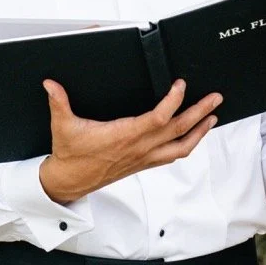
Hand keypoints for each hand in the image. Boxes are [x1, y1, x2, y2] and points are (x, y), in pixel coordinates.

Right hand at [38, 79, 220, 203]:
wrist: (70, 181)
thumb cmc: (70, 154)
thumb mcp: (62, 125)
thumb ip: (58, 101)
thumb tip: (50, 83)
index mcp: (124, 136)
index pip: (158, 119)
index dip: (173, 102)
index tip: (181, 86)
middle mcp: (139, 148)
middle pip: (178, 130)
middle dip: (200, 113)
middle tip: (215, 98)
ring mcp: (144, 158)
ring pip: (181, 147)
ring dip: (200, 131)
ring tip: (213, 116)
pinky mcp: (144, 163)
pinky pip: (173, 154)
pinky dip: (188, 143)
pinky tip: (193, 133)